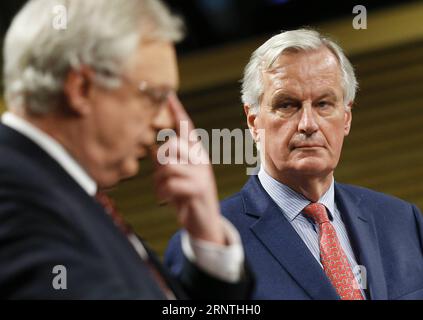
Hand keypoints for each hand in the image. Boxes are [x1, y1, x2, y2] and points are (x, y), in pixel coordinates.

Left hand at [151, 94, 225, 244]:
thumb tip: (151, 149)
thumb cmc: (186, 196)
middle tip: (159, 175)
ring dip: (159, 181)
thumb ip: (166, 161)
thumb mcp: (176, 176)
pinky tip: (166, 199)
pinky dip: (163, 193)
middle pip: (172, 143)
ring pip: (168, 164)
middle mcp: (201, 159)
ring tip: (163, 191)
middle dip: (159, 159)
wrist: (204, 223)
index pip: (187, 127)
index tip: (169, 95)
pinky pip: (170, 183)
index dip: (177, 111)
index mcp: (196, 153)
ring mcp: (201, 173)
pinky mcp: (198, 188)